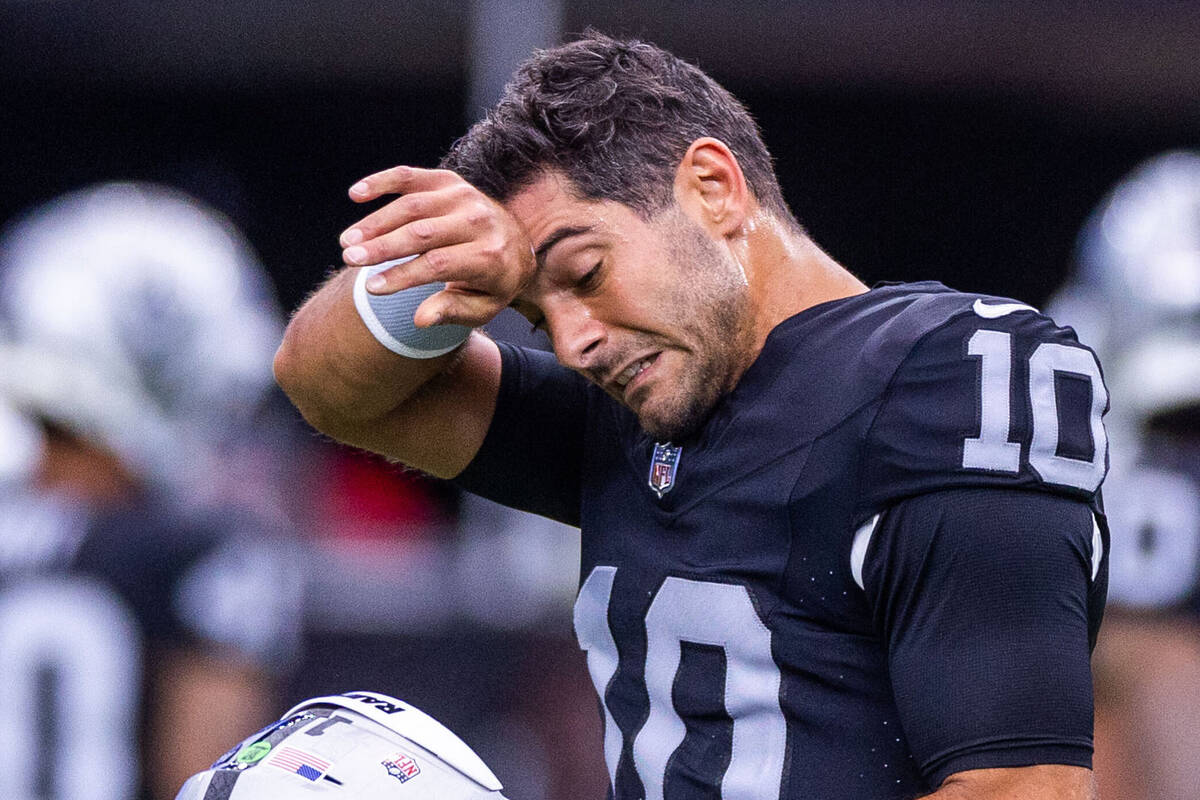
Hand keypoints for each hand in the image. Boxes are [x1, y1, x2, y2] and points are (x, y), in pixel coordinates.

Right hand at [339, 166, 534, 327]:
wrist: (516, 244)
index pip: (439, 264)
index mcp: (489, 256)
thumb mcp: (482, 307)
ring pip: (412, 206)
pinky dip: (382, 182)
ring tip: (347, 241)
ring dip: (375, 222)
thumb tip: (420, 320)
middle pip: (422, 233)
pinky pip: (412, 177)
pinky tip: (355, 194)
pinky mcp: (449, 181)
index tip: (372, 288)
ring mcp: (463, 196)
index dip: (402, 275)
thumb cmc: (491, 283)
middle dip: (383, 247)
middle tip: (349, 259)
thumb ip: (453, 311)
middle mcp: (478, 220)